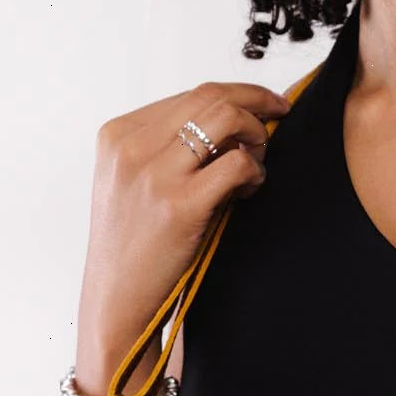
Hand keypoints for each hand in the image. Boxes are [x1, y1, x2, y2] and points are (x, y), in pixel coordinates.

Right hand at [73, 80, 292, 393]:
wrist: (117, 301)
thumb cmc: (134, 248)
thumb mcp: (133, 185)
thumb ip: (166, 150)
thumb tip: (230, 124)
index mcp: (118, 135)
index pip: (191, 94)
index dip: (238, 95)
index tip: (265, 106)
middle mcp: (132, 146)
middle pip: (211, 97)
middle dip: (257, 105)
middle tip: (278, 124)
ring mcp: (154, 174)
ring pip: (226, 118)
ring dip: (256, 135)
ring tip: (258, 164)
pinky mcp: (179, 205)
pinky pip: (236, 164)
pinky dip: (255, 171)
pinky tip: (250, 191)